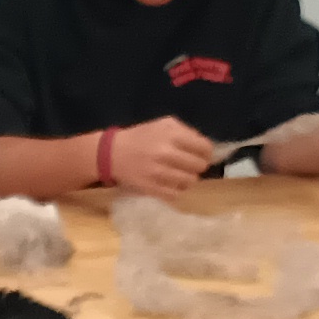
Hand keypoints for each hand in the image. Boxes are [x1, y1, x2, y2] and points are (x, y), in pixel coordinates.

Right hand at [102, 118, 217, 198]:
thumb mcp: (163, 124)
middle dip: (198, 166)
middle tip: (191, 166)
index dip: (207, 153)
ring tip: (181, 175)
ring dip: (189, 179)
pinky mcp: (150, 188)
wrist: (112, 153)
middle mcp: (166, 153)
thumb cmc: (141, 137)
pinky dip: (177, 190)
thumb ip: (186, 132)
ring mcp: (158, 173)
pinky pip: (175, 194)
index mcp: (172, 135)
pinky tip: (172, 184)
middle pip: (199, 166)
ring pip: (189, 181)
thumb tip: (205, 147)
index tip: (203, 155)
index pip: (204, 148)